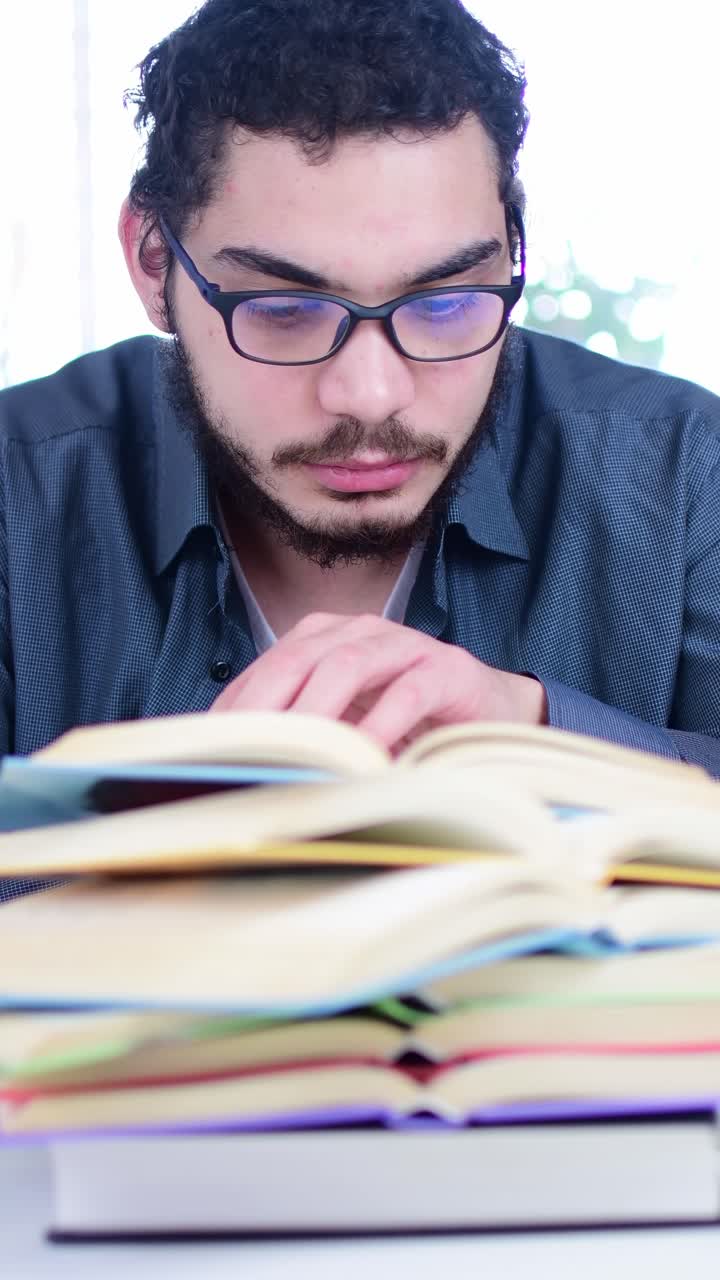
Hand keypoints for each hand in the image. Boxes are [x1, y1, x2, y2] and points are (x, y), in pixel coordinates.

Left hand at [211, 612, 546, 751]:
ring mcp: (402, 645)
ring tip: (297, 755)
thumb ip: (301, 731)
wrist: (488, 710)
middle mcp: (357, 632)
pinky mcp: (445, 669)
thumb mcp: (344, 722)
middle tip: (241, 752)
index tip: (208, 751)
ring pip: (347, 667)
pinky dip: (382, 724)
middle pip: (295, 660)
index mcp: (322, 638)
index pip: (265, 668)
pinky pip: (407, 693)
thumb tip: (235, 768)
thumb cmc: (404, 720)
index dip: (236, 707)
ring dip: (317, 712)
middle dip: (263, 707)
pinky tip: (365, 757)